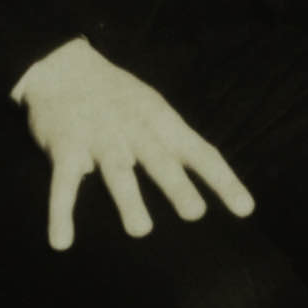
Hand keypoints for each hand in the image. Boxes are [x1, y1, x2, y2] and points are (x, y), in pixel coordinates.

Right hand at [15, 39, 258, 249]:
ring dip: (129, 200)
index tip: (245, 208)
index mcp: (162, 122)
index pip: (200, 152)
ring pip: (117, 171)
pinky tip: (62, 242)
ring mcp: (100, 138)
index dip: (224, 180)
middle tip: (194, 212)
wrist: (62, 65)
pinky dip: (61, 214)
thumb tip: (207, 174)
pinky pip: (63, 184)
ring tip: (141, 229)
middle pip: (160, 160)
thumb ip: (174, 142)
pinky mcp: (65, 147)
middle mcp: (135, 130)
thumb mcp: (154, 108)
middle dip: (177, 186)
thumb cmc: (118, 97)